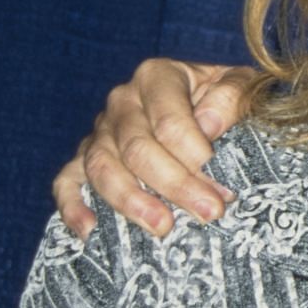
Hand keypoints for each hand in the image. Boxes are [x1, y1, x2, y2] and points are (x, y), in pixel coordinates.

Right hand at [51, 60, 256, 238]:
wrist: (203, 100)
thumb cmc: (223, 97)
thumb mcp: (240, 85)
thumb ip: (231, 97)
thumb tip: (208, 124)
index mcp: (157, 77)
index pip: (167, 119)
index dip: (192, 153)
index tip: (220, 182)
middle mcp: (122, 101)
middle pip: (137, 148)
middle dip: (174, 184)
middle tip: (208, 212)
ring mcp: (100, 131)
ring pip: (102, 166)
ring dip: (131, 201)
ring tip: (162, 227)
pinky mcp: (84, 159)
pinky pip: (67, 181)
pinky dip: (73, 205)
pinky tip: (90, 230)